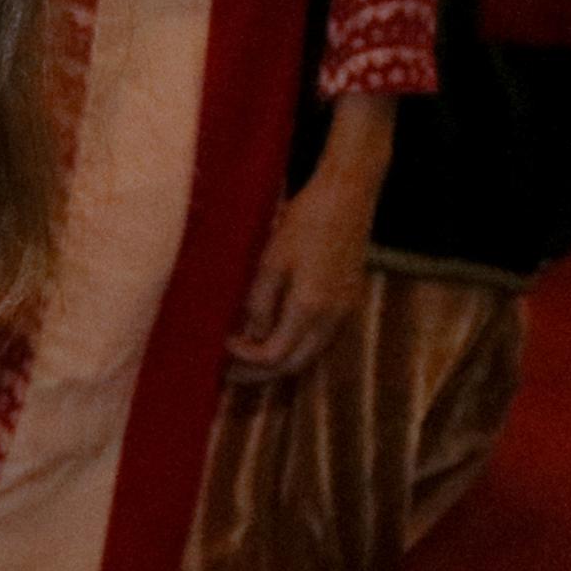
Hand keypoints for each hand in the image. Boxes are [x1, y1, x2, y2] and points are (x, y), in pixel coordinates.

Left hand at [226, 97, 389, 383]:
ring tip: (246, 357)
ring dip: (279, 363)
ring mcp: (346, 313)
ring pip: (311, 356)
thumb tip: (248, 336)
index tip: (220, 347)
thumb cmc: (305, 221)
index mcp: (311, 308)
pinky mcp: (350, 303)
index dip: (245, 359)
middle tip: (228, 370)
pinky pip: (321, 339)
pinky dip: (296, 346)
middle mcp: (334, 319)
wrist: (347, 196)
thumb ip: (260, 302)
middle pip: (295, 366)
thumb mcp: (272, 260)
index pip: (275, 356)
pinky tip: (274, 336)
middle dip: (259, 373)